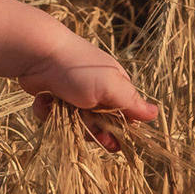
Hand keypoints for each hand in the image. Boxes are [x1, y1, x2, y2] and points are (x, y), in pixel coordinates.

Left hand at [16, 44, 158, 147]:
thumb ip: (132, 102)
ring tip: (60, 106)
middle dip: (90, 130)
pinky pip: (53, 116)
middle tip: (83, 125)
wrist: (38, 53)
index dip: (118, 134)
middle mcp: (96, 91)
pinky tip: (45, 99)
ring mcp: (73, 94)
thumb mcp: (111, 86)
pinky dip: (47, 111)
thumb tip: (156, 114)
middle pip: (99, 126)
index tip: (109, 141)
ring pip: (74, 123)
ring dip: (67, 120)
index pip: (125, 119)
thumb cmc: (79, 69)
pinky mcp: (52, 96)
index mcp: (115, 87)